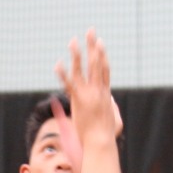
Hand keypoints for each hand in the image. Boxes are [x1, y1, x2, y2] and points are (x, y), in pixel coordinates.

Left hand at [55, 29, 117, 145]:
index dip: (102, 54)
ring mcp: (88, 94)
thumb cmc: (107, 135)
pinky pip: (69, 84)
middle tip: (90, 31)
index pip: (104, 69)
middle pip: (96, 63)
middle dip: (93, 46)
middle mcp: (98, 90)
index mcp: (105, 93)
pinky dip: (63, 74)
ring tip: (73, 40)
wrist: (100, 141)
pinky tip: (58, 63)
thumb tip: (112, 102)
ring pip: (82, 70)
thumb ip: (113, 108)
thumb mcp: (114, 119)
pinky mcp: (78, 101)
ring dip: (77, 54)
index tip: (100, 42)